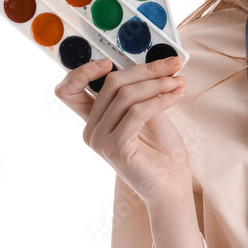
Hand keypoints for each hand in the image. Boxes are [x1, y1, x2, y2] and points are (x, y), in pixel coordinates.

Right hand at [55, 56, 191, 210]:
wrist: (172, 187)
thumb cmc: (161, 151)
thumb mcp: (148, 114)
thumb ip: (139, 92)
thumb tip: (148, 63)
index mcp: (94, 120)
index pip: (69, 91)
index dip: (82, 71)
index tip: (110, 60)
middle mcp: (91, 130)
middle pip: (112, 84)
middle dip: (146, 70)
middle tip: (173, 65)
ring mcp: (100, 141)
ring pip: (127, 95)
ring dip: (158, 84)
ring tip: (178, 82)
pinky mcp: (116, 148)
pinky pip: (138, 112)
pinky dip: (160, 99)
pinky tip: (176, 95)